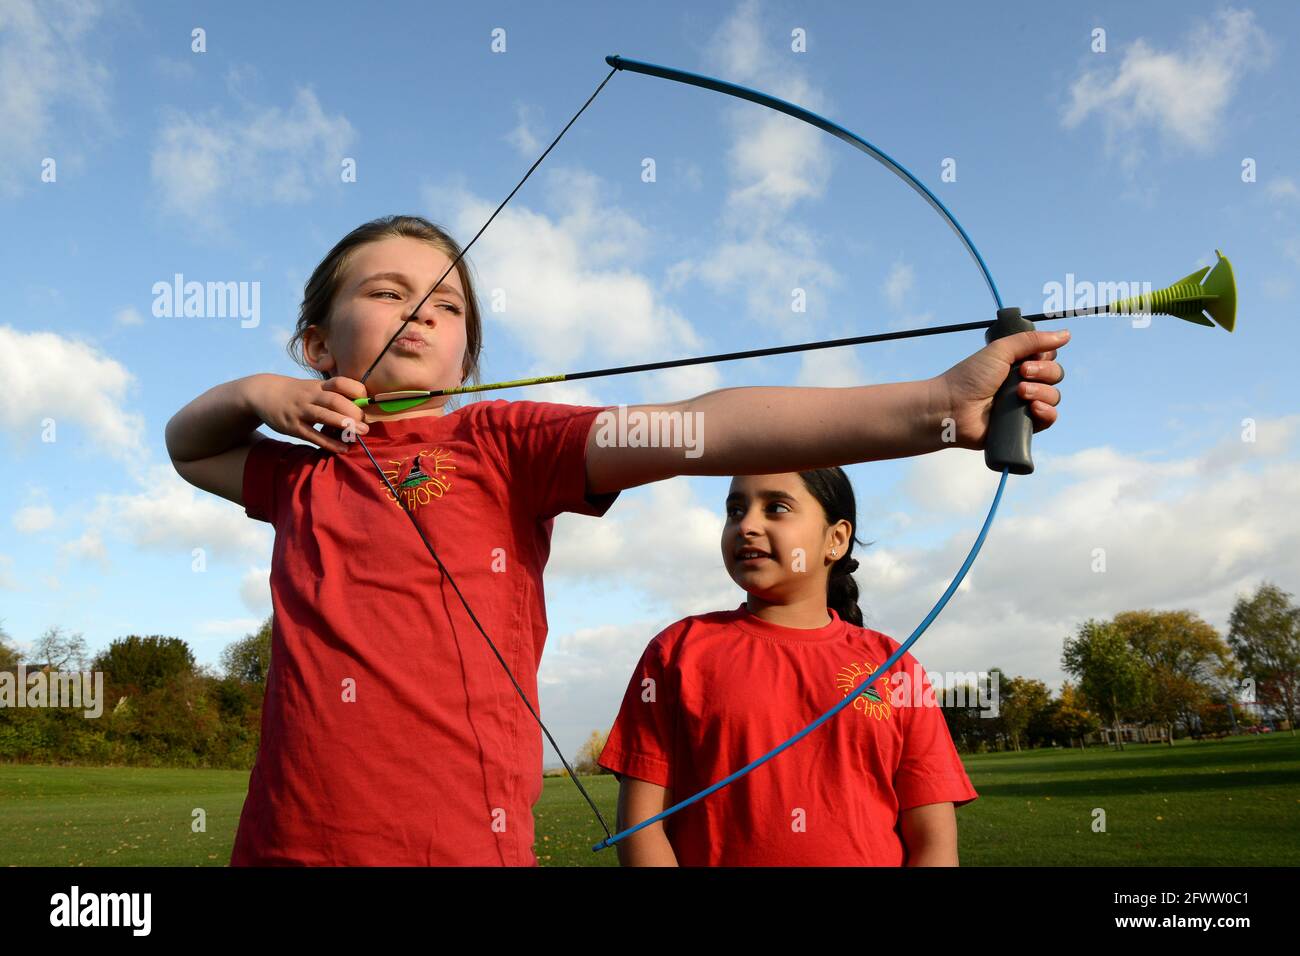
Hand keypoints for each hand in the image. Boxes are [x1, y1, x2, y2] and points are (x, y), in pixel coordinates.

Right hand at [244, 374, 370, 453]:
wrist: (263, 393)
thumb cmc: (297, 393)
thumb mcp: (313, 388)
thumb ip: (333, 396)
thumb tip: (361, 409)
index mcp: (319, 386)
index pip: (340, 383)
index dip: (356, 390)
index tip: (366, 401)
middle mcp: (310, 396)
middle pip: (335, 400)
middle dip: (354, 412)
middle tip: (365, 425)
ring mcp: (300, 411)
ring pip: (324, 415)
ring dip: (345, 424)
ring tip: (361, 433)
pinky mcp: (292, 426)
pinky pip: (313, 435)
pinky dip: (329, 443)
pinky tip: (342, 449)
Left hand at [934, 329, 1067, 450]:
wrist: (952, 408)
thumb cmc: (970, 378)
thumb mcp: (1000, 351)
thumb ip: (1031, 340)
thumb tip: (1066, 334)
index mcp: (1017, 364)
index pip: (1048, 357)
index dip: (1045, 355)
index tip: (1029, 356)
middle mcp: (1023, 383)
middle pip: (1055, 375)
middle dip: (1044, 372)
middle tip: (1022, 373)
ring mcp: (1023, 405)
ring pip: (1054, 396)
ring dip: (1042, 391)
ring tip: (1020, 393)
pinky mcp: (1022, 426)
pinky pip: (1049, 419)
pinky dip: (1047, 412)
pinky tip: (1033, 408)